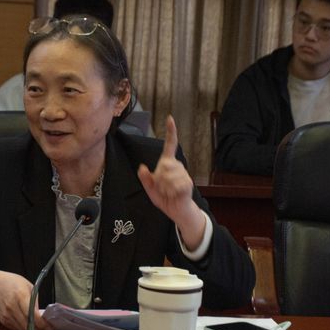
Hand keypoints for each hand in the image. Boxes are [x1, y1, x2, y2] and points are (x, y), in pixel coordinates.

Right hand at [0, 270, 56, 329]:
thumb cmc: (12, 283)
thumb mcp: (29, 286)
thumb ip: (35, 301)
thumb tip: (42, 315)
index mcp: (20, 296)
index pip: (32, 316)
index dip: (43, 324)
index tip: (51, 327)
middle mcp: (12, 307)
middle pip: (28, 326)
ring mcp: (7, 315)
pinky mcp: (4, 320)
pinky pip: (17, 329)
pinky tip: (33, 329)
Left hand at [137, 114, 204, 249]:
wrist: (177, 212)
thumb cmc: (165, 199)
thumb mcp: (150, 190)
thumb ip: (145, 179)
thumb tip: (141, 167)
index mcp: (168, 164)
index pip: (170, 145)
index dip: (171, 132)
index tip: (170, 118)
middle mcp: (177, 166)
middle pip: (163, 165)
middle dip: (157, 179)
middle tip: (162, 188)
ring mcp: (184, 174)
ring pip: (167, 176)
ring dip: (163, 187)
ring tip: (168, 192)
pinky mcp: (187, 183)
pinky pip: (173, 185)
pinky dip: (169, 192)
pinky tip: (173, 195)